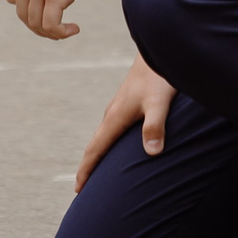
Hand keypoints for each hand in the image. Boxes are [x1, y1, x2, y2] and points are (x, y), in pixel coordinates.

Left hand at [6, 0, 118, 39]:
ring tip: (68, 30)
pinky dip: (61, 33)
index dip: (30, 10)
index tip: (48, 12)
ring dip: (52, 32)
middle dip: (40, 25)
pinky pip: (51, 26)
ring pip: (36, 24)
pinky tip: (74, 29)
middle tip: (59, 27)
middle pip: (23, 14)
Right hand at [74, 56, 175, 190]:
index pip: (95, 149)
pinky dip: (108, 142)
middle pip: (95, 145)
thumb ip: (155, 125)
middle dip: (88, 167)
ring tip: (97, 171)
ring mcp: (119, 106)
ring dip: (98, 154)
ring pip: (104, 136)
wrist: (159, 48)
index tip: (78, 189)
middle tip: (82, 189)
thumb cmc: (159, 75)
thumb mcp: (159, 102)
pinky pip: (113, 128)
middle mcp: (113, 112)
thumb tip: (151, 153)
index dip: (86, 170)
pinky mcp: (128, 101)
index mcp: (116, 116)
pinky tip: (116, 144)